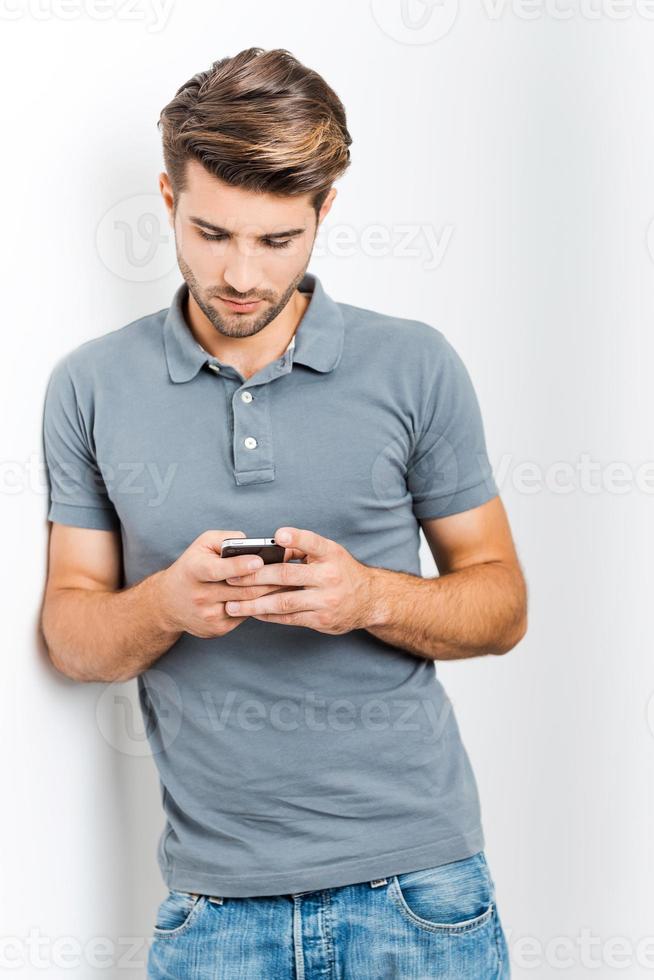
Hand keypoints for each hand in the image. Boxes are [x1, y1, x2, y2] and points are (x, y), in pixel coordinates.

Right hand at [155, 530, 294, 638]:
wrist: (168, 603)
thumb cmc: (192, 567)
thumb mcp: (202, 546)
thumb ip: (226, 540)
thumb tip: (252, 544)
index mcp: (194, 571)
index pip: (218, 570)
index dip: (240, 566)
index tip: (260, 561)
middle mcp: (199, 595)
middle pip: (240, 590)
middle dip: (267, 581)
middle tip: (290, 572)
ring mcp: (208, 615)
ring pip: (247, 605)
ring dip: (270, 594)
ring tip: (290, 583)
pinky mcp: (217, 629)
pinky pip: (245, 616)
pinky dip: (261, 606)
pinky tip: (275, 598)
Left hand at [222, 526, 379, 633]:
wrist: (370, 600)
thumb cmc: (342, 571)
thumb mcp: (331, 553)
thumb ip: (305, 548)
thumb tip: (272, 544)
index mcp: (331, 555)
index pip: (312, 543)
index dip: (295, 538)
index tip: (277, 535)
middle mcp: (329, 577)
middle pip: (287, 575)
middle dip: (255, 577)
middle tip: (231, 577)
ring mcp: (326, 600)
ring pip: (284, 602)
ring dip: (255, 604)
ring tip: (232, 604)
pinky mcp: (321, 620)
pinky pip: (289, 618)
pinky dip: (268, 616)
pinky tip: (252, 613)